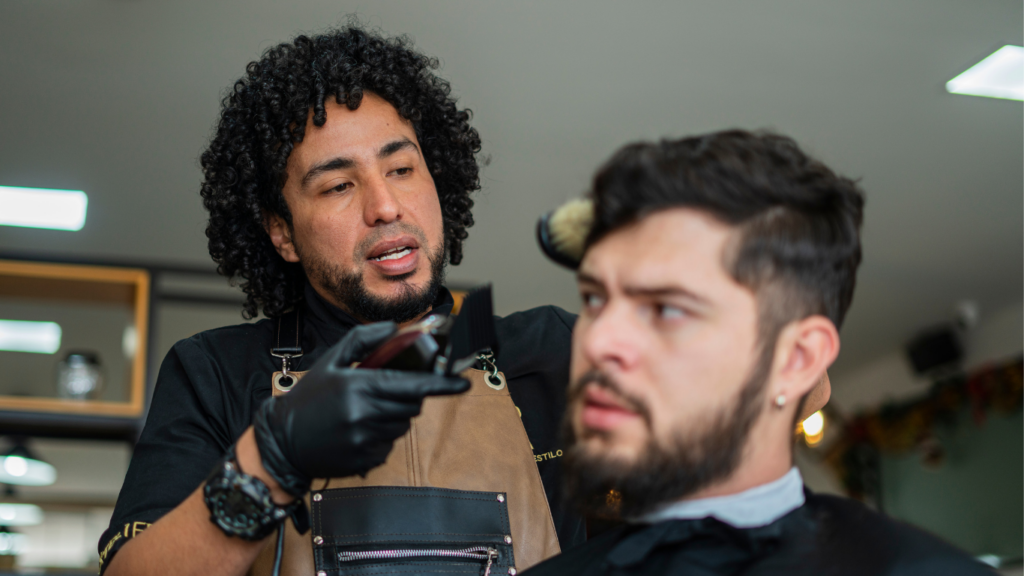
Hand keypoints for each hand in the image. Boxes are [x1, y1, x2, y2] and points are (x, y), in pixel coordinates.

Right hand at [253, 322, 468, 496]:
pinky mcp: (365, 459)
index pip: (412, 384)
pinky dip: (381, 436)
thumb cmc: (310, 397)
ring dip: (393, 415)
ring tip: (364, 411)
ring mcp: (365, 440)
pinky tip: (358, 430)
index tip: (463, 383)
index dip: (441, 384)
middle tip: (384, 391)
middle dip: (407, 395)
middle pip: (412, 405)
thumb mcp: (332, 361)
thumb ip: (364, 340)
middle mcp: (364, 414)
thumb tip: (395, 328)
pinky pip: (389, 445)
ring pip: (402, 425)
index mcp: (359, 386)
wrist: (283, 441)